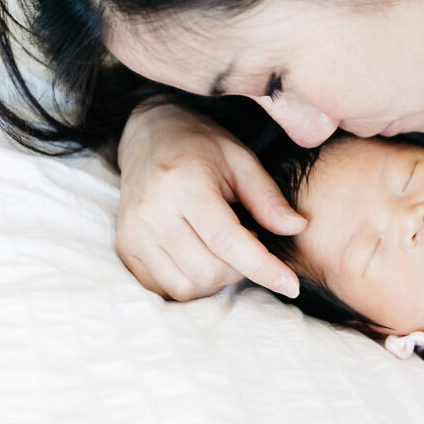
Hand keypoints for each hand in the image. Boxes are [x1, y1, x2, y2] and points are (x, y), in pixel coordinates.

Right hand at [116, 102, 305, 299]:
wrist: (149, 135)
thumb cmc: (201, 145)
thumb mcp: (241, 159)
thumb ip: (267, 197)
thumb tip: (297, 227)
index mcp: (183, 184)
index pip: (227, 240)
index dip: (262, 267)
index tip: (291, 285)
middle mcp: (152, 213)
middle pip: (208, 271)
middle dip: (240, 269)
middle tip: (249, 243)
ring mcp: (133, 233)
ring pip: (186, 286)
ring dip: (217, 279)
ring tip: (225, 249)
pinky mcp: (125, 248)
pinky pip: (165, 288)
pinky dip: (192, 282)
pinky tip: (202, 256)